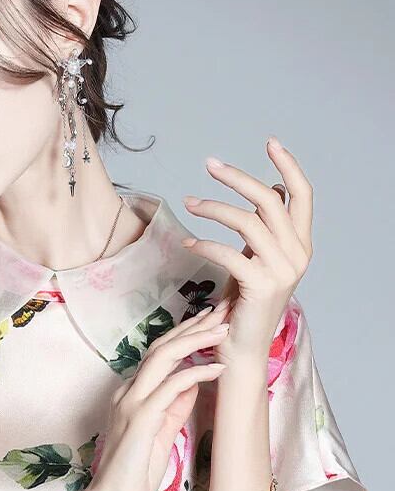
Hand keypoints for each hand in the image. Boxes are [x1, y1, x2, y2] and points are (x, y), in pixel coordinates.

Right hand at [80, 306, 230, 490]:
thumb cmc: (133, 475)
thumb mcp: (161, 434)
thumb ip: (174, 407)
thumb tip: (194, 382)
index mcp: (132, 395)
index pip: (160, 354)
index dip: (188, 334)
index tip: (213, 320)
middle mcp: (128, 392)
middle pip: (162, 346)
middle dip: (195, 325)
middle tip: (224, 308)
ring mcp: (131, 403)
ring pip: (164, 358)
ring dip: (197, 340)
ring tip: (224, 328)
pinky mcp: (139, 418)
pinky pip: (171, 387)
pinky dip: (195, 373)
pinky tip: (217, 368)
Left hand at [181, 137, 313, 363]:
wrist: (242, 348)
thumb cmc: (245, 303)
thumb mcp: (259, 258)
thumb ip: (267, 228)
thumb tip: (271, 190)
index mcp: (301, 245)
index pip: (303, 196)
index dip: (289, 166)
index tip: (270, 143)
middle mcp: (297, 254)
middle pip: (270, 200)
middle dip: (238, 178)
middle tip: (210, 165)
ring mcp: (281, 270)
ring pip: (248, 221)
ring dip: (214, 207)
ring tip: (189, 202)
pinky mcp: (259, 285)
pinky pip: (229, 251)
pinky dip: (205, 242)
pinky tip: (187, 242)